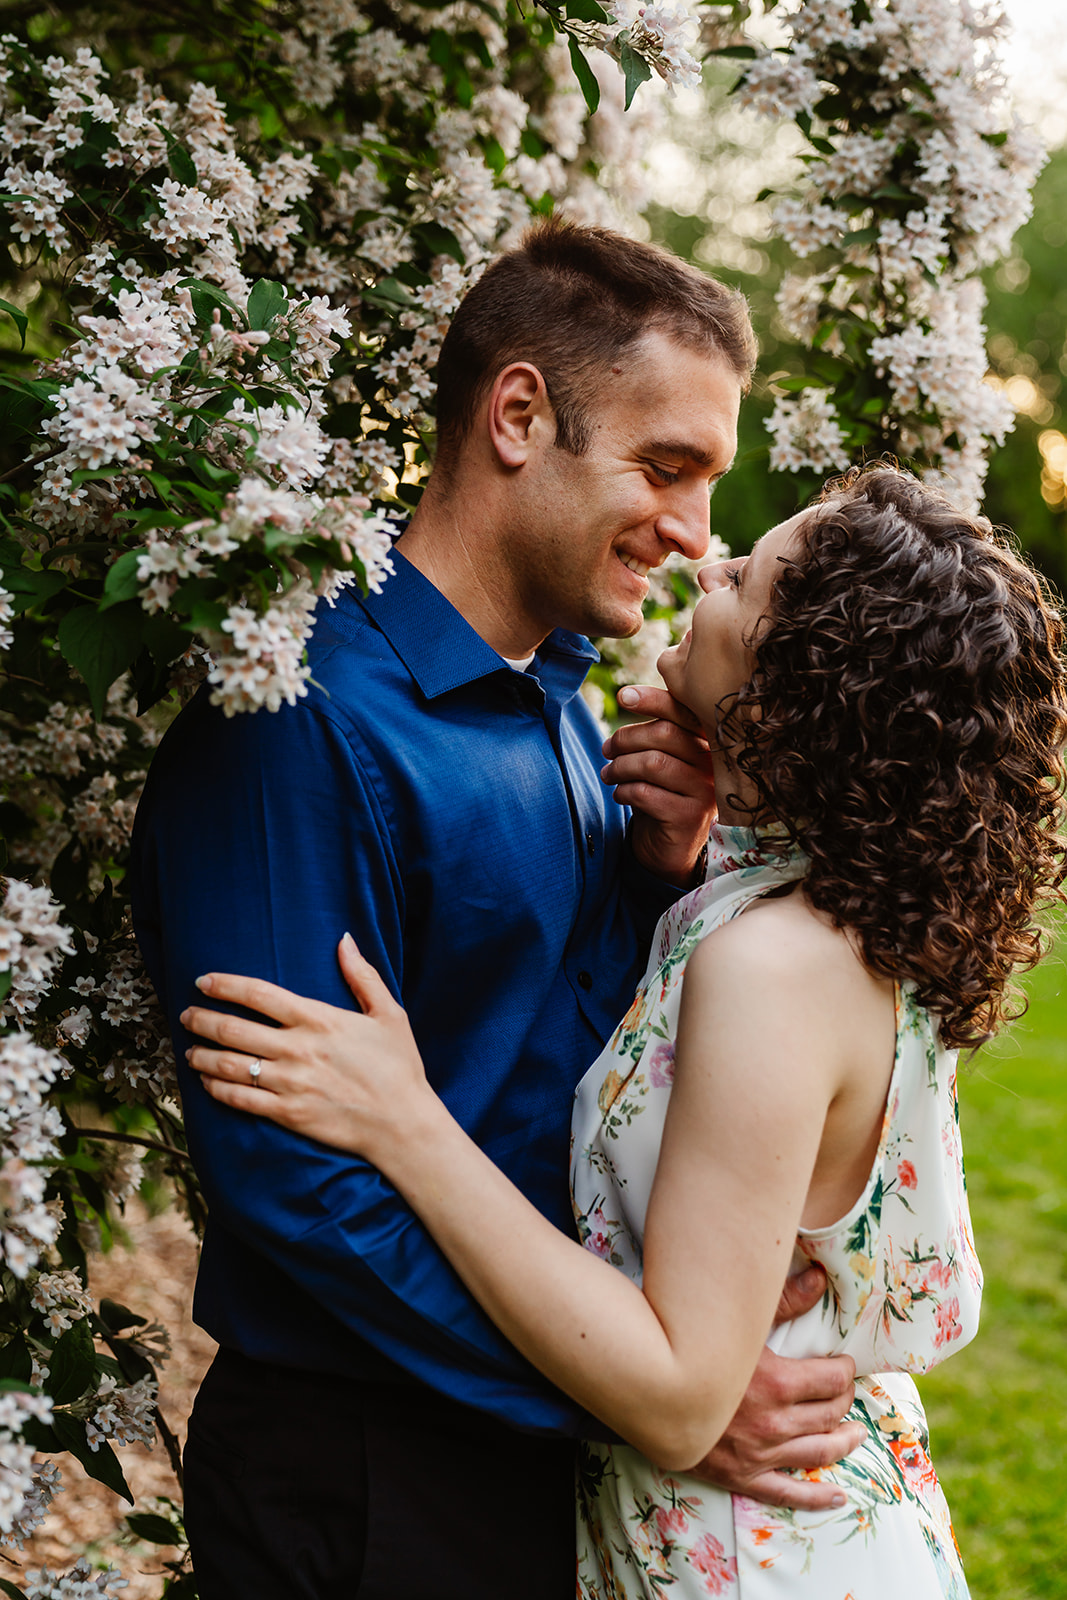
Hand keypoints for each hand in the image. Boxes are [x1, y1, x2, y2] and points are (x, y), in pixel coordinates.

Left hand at [180, 935, 435, 1163]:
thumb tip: (345, 939)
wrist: (403, 1124)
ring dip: (201, 1055)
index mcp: (319, 1019)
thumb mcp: (389, 1014)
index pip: (259, 994)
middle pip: (233, 1028)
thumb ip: (363, 975)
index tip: (203, 981)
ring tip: (189, 1050)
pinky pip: (240, 1099)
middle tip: (186, 1015)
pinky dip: (216, 1089)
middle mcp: (298, 1048)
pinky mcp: (288, 1114)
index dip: (225, 985)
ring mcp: (290, 1083)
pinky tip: (206, 1083)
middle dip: (202, 1019)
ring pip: (229, 1065)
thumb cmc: (399, 1067)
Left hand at [601, 684, 714, 885]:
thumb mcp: (661, 759)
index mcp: (707, 742)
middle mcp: (713, 764)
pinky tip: (619, 795)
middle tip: (606, 750)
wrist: (670, 848)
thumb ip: (655, 731)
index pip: (683, 711)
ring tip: (608, 774)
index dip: (653, 699)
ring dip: (620, 767)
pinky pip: (647, 793)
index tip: (624, 696)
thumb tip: (627, 694)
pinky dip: (624, 791)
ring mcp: (705, 791)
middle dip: (626, 738)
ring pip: (654, 763)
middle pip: (665, 734)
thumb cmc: (662, 794)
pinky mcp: (689, 817)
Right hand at [688, 1266, 864, 1509]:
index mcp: (777, 1383)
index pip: (832, 1380)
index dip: (844, 1371)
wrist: (648, 1391)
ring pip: (818, 1452)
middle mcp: (774, 1422)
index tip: (843, 1363)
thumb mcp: (738, 1322)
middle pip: (829, 1414)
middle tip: (846, 1391)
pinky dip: (816, 1498)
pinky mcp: (743, 1477)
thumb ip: (783, 1301)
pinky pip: (788, 1494)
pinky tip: (837, 1496)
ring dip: (843, 1442)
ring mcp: (760, 1454)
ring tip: (856, 1434)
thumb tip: (820, 1279)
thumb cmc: (692, 1350)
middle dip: (844, 1400)